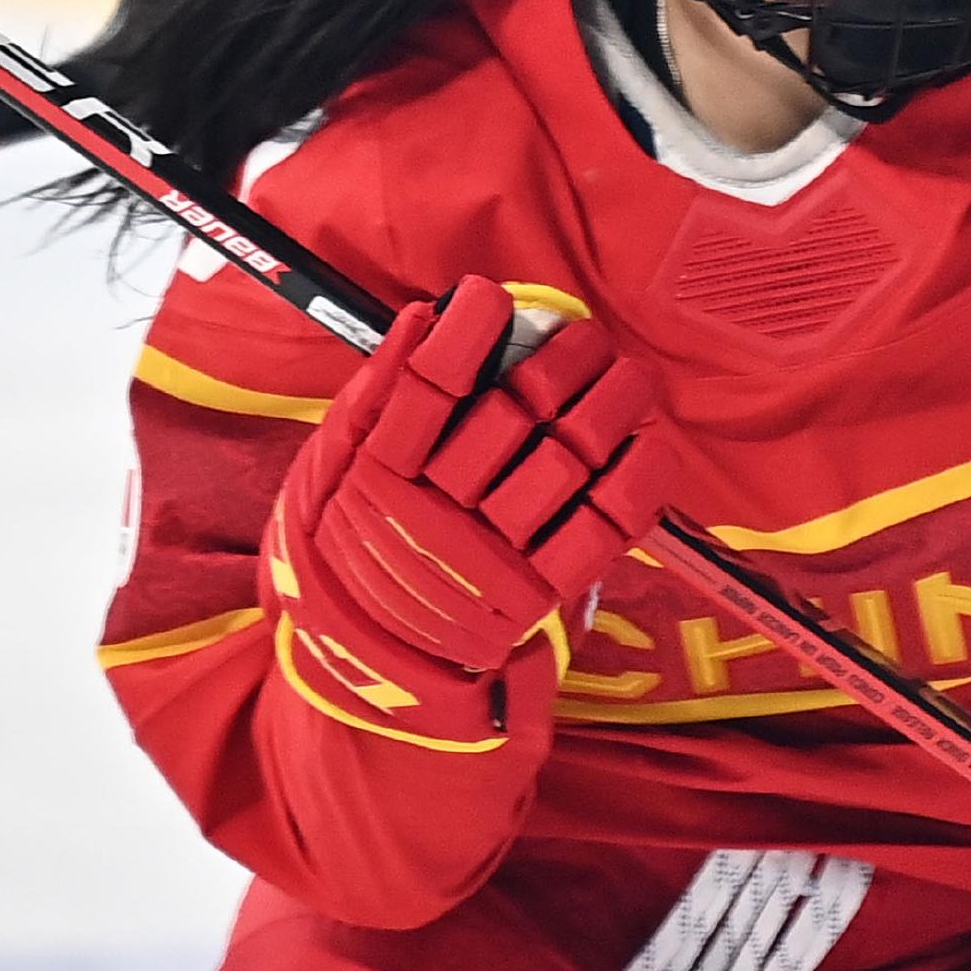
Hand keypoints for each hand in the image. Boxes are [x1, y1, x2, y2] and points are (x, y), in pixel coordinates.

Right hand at [262, 276, 665, 729]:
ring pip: (564, 460)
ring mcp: (493, 553)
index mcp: (378, 477)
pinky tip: (647, 443)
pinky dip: (635, 480)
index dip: (468, 334)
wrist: (367, 672)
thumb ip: (371, 400)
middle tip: (584, 337)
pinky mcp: (538, 592)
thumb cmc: (347, 555)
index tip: (491, 298)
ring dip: (607, 404)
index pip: (429, 386)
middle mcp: (439, 511)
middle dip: (561, 360)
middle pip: (514, 414)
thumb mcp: (324, 478)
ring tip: (625, 374)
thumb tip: (423, 320)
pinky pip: (601, 529)